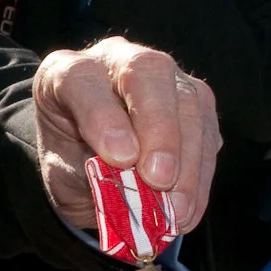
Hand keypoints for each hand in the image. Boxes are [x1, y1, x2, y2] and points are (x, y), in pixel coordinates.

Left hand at [34, 36, 220, 233]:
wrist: (86, 166)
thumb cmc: (69, 163)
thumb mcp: (61, 174)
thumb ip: (90, 173)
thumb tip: (133, 184)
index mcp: (67, 71)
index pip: (82, 78)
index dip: (102, 116)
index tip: (119, 158)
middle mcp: (116, 61)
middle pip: (148, 72)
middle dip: (159, 128)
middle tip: (159, 179)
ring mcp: (162, 77)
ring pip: (189, 101)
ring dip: (188, 161)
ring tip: (177, 210)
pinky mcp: (195, 102)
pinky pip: (208, 130)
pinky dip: (200, 176)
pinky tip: (188, 209)